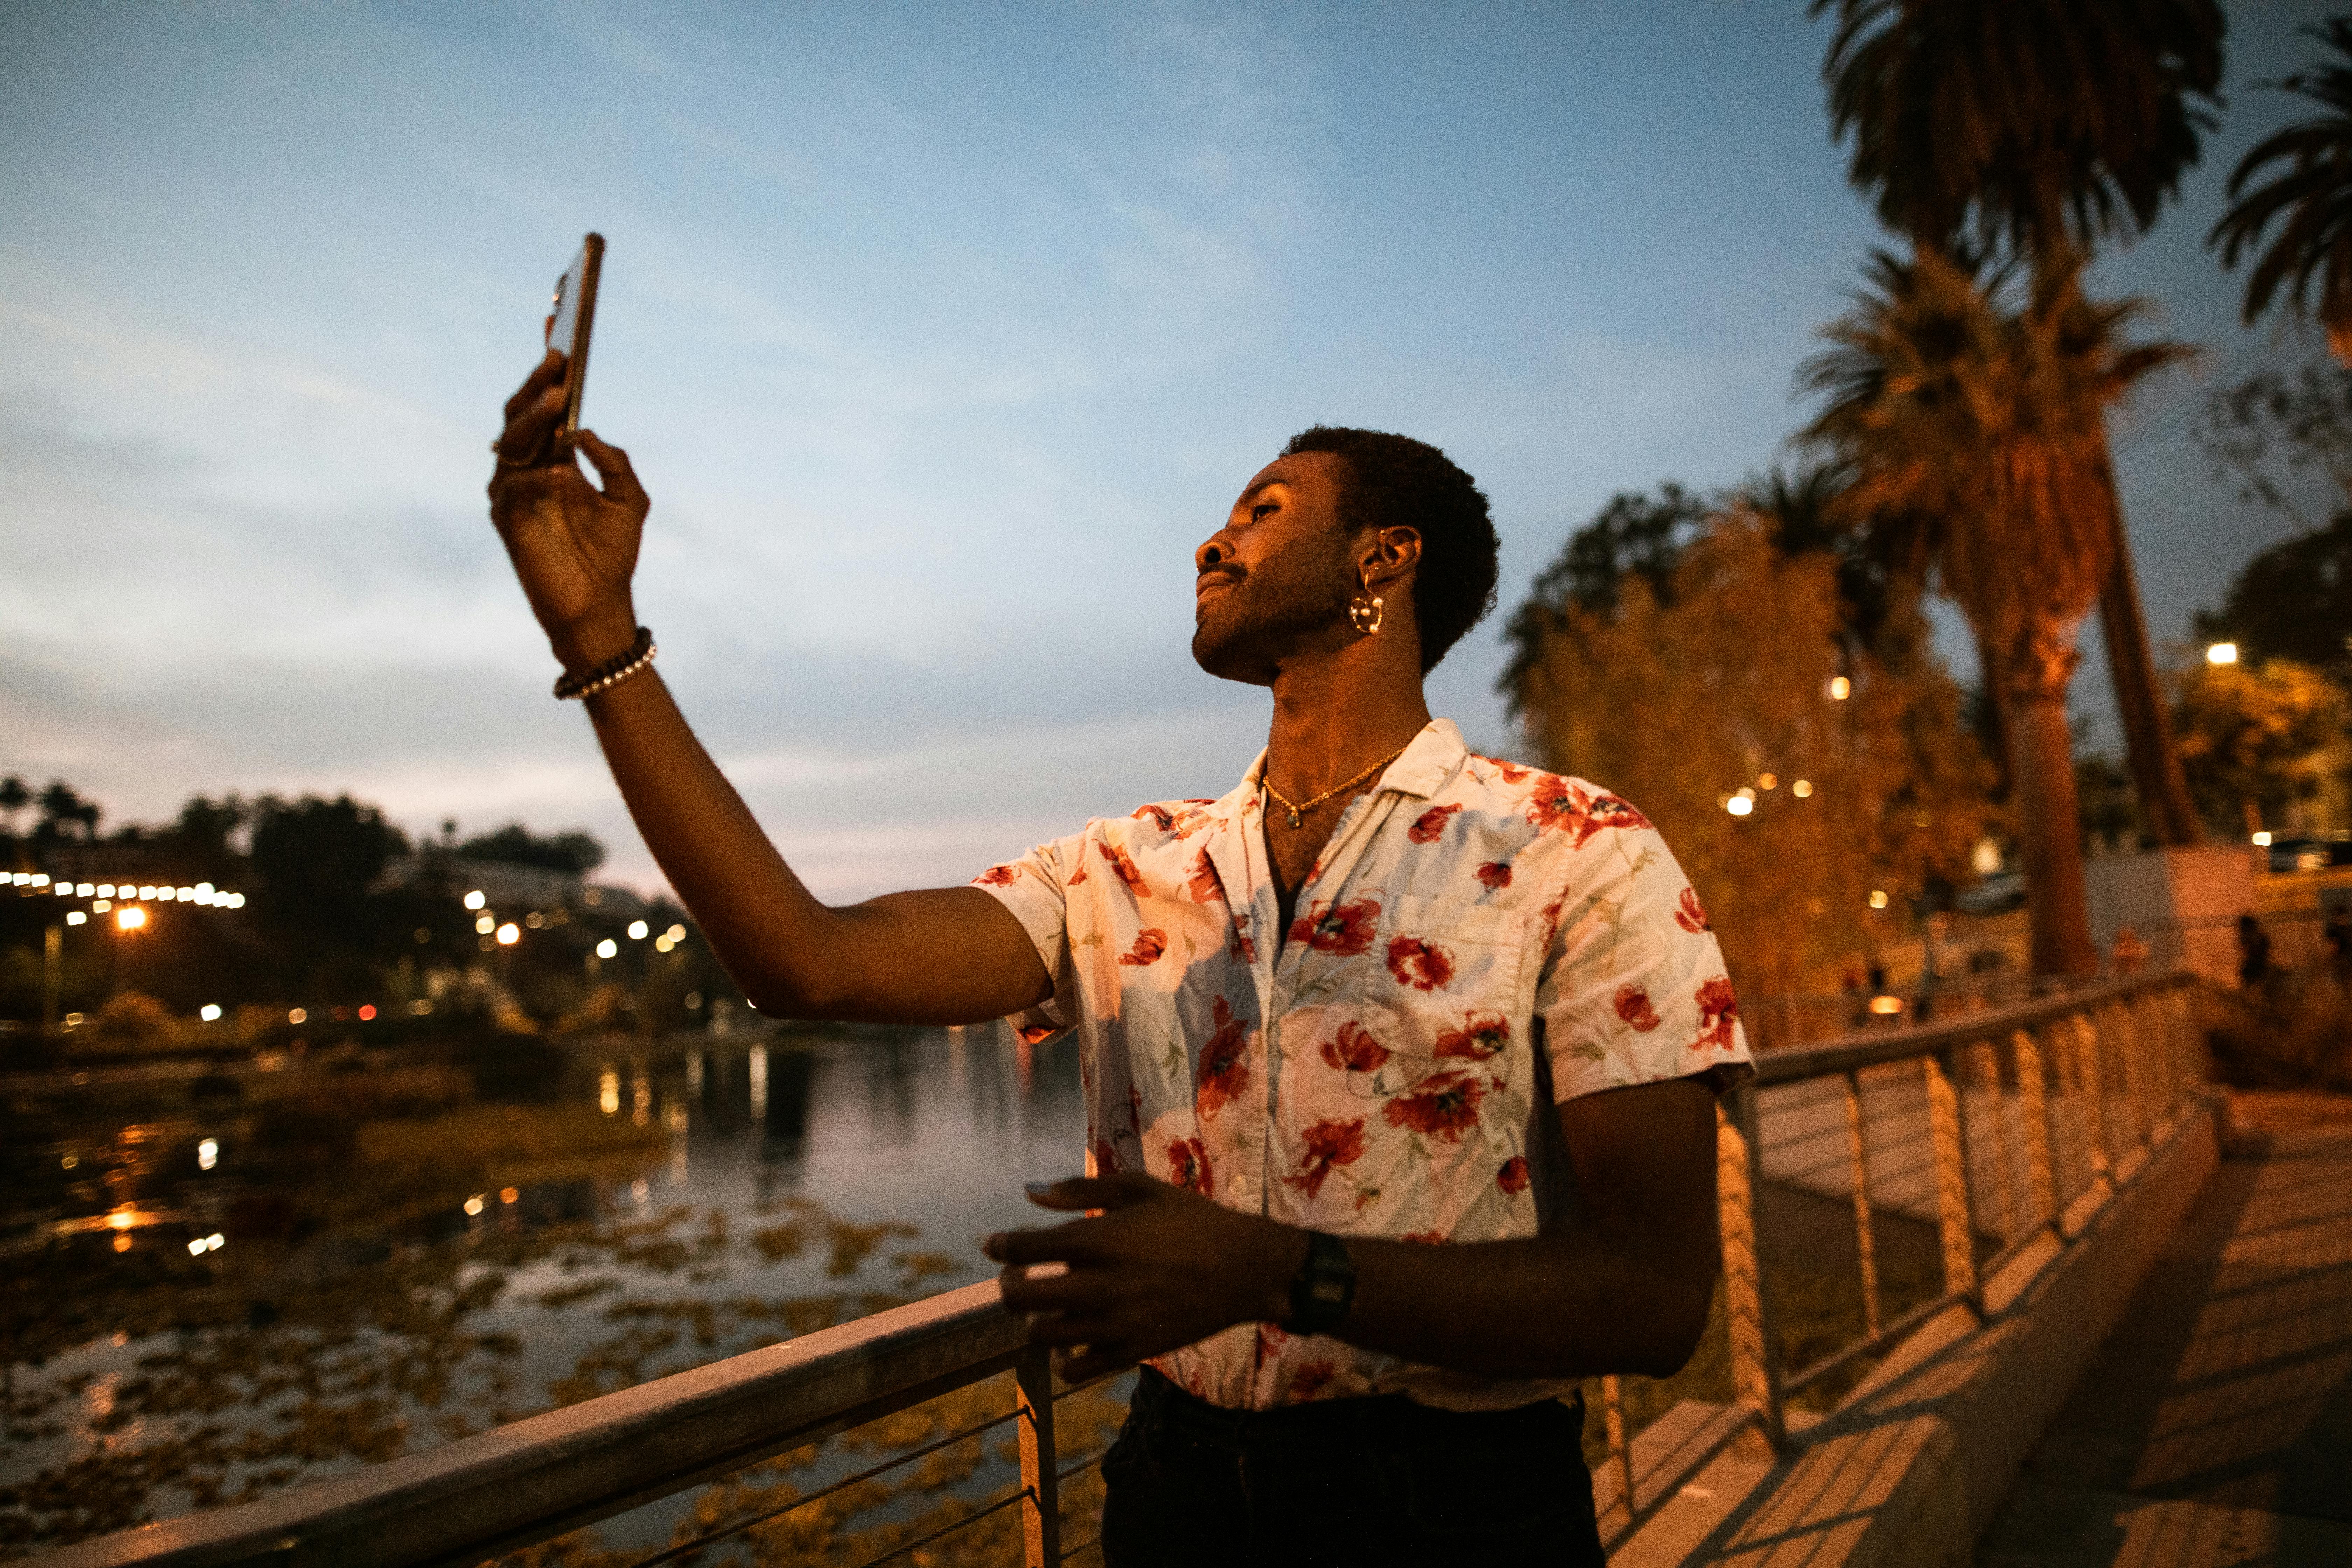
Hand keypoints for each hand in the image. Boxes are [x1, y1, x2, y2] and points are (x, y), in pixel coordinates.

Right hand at [486, 351, 648, 670]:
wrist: (599, 605)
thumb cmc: (611, 555)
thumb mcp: (630, 500)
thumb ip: (614, 463)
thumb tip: (585, 432)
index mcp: (554, 457)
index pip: (545, 405)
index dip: (547, 370)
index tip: (555, 328)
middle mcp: (528, 468)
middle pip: (521, 413)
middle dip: (538, 385)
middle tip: (559, 361)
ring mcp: (513, 491)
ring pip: (513, 440)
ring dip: (536, 417)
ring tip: (559, 396)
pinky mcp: (507, 518)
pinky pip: (514, 486)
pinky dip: (535, 476)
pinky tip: (559, 472)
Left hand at [985, 1173, 1304, 1382]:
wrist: (1245, 1268)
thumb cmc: (1192, 1220)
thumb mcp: (1139, 1189)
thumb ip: (1080, 1190)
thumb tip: (1028, 1191)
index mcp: (1097, 1241)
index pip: (1022, 1248)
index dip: (999, 1246)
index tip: (997, 1244)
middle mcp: (1099, 1286)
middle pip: (1019, 1299)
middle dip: (1009, 1285)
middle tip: (1018, 1276)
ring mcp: (1114, 1324)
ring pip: (1042, 1336)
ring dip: (1036, 1319)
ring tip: (1048, 1305)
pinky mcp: (1132, 1352)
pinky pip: (1076, 1369)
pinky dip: (1063, 1358)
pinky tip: (1072, 1338)